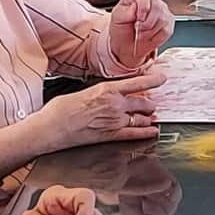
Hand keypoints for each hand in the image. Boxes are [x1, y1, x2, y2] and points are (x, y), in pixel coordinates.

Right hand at [41, 71, 160, 150]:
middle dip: (149, 103)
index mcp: (107, 89)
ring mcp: (115, 121)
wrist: (52, 127)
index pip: (137, 82)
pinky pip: (135, 134)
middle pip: (143, 102)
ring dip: (148, 117)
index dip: (153, 80)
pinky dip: (147, 132)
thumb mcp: (85, 92)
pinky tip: (153, 131)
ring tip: (150, 116)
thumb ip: (102, 93)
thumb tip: (110, 95)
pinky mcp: (111, 136)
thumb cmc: (62, 109)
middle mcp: (115, 104)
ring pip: (141, 118)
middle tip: (151, 103)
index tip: (162, 78)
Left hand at [108, 0, 173, 67]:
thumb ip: (125, 11)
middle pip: (157, 7)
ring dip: (150, 31)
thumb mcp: (117, 19)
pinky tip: (148, 36)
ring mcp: (162, 9)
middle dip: (146, 23)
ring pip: (163, 20)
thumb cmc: (121, 28)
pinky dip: (156, 37)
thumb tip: (134, 7)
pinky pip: (166, 30)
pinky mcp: (169, 21)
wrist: (127, 43)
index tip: (138, 18)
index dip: (142, 7)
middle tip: (137, 29)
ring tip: (141, 33)